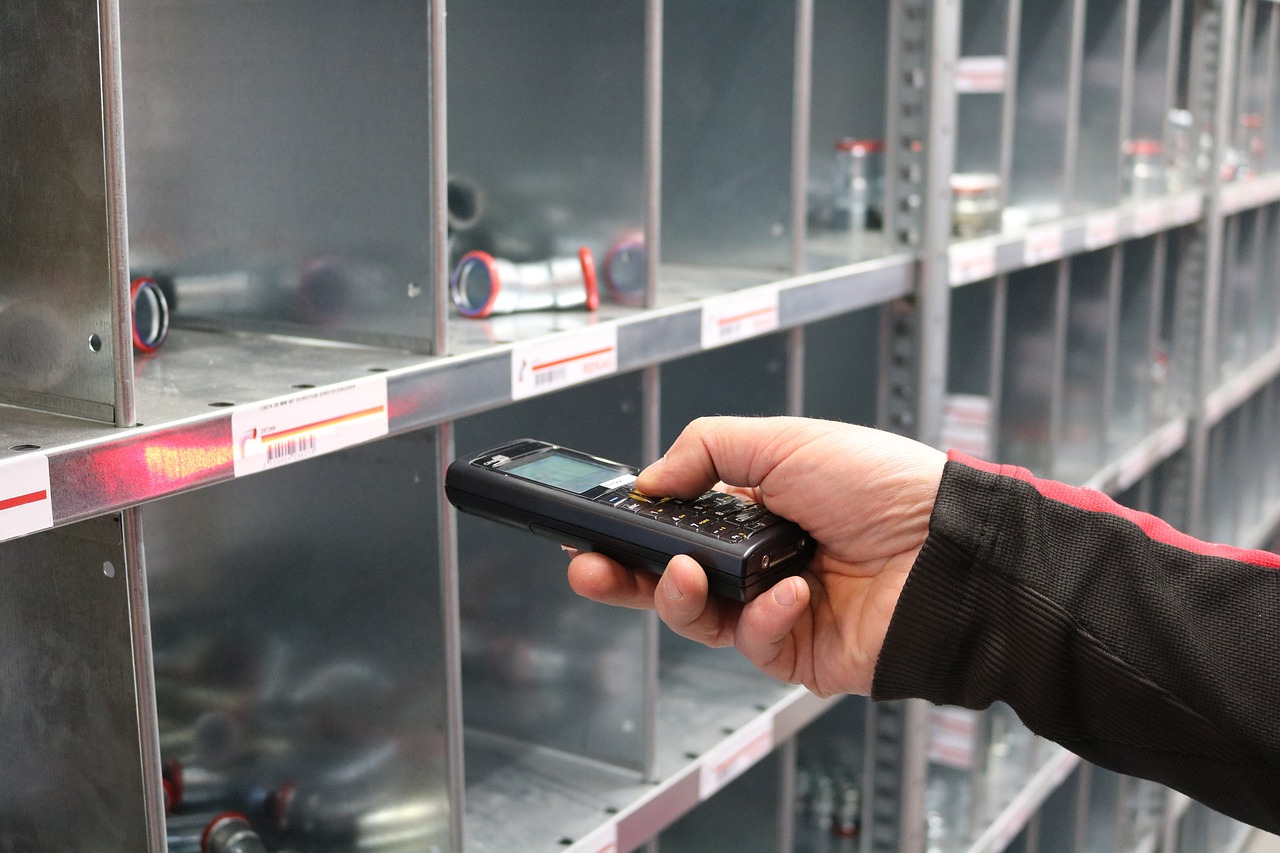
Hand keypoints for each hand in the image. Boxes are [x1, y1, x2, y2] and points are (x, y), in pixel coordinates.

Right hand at [567, 416, 944, 695]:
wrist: (951, 548)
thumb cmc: (884, 486)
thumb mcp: (785, 442)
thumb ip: (707, 450)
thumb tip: (649, 479)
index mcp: (756, 506)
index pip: (676, 522)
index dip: (633, 528)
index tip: (591, 528)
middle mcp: (761, 558)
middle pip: (673, 577)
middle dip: (624, 575)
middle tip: (588, 568)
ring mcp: (778, 608)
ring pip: (700, 618)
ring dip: (681, 597)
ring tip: (688, 574)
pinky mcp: (799, 651)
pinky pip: (753, 644)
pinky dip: (763, 619)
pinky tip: (789, 594)